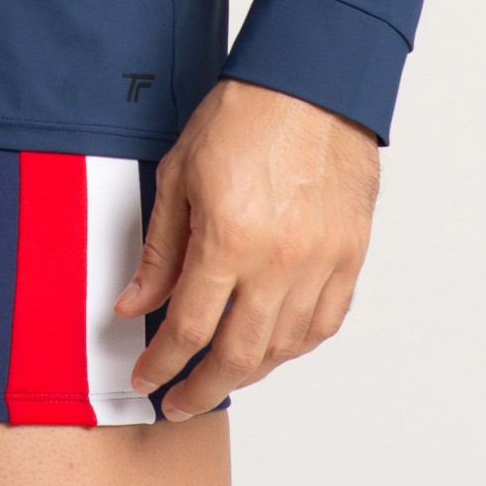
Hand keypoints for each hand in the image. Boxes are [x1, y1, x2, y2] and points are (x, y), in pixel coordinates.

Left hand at [116, 79, 380, 420]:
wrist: (312, 82)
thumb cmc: (243, 116)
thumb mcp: (179, 174)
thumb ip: (160, 250)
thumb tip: (135, 304)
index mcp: (228, 239)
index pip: (188, 329)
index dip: (162, 365)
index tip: (146, 379)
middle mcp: (279, 262)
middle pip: (237, 356)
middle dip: (201, 390)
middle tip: (178, 402)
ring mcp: (321, 262)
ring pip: (284, 349)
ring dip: (247, 374)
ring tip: (219, 378)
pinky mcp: (350, 255)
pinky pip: (324, 324)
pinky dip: (295, 347)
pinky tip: (272, 350)